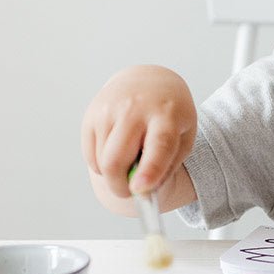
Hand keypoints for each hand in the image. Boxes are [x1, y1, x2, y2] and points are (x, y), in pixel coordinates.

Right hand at [81, 65, 196, 199]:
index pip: (158, 145)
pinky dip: (102, 164)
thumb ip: (167, 166)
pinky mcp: (91, 114)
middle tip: (130, 192)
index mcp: (166, 115)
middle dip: (120, 187)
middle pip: (117, 160)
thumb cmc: (170, 115)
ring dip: (113, 175)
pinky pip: (90, 156)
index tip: (139, 190)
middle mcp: (135, 109)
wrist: (149, 80)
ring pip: (102, 162)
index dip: (149, 170)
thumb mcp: (183, 137)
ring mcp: (110, 110)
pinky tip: (117, 150)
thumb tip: (143, 194)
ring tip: (130, 160)